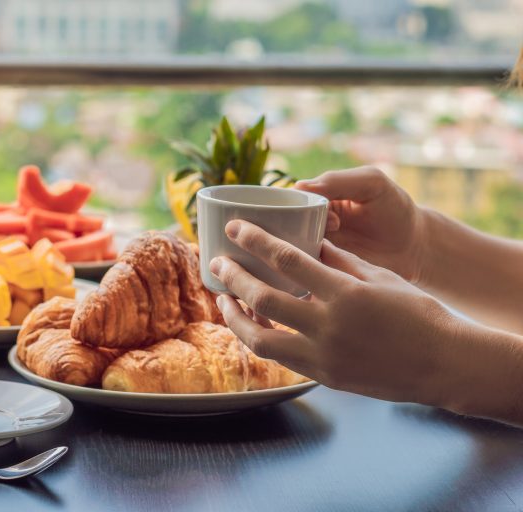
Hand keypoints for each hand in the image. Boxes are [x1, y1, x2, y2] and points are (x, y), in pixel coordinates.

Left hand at [210, 220, 459, 405]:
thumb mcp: (380, 277)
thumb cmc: (417, 313)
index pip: (287, 260)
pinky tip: (251, 325)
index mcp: (345, 293)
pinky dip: (261, 339)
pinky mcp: (325, 377)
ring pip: (261, 340)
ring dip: (235, 318)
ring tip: (223, 300)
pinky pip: (281, 358)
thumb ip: (339, 261)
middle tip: (217, 262)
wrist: (444, 364)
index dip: (256, 241)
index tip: (234, 228)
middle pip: (264, 298)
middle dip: (234, 277)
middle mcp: (329, 326)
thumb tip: (307, 245)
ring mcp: (324, 356)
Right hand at [295, 166, 424, 282]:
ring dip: (301, 249)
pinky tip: (325, 266)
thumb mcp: (371, 183)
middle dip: (298, 229)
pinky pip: (301, 268)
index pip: (288, 200)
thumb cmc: (395, 209)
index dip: (297, 207)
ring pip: (288, 247)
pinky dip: (305, 267)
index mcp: (316, 198)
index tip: (330, 216)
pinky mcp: (320, 269)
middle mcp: (308, 222)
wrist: (415, 248)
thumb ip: (338, 180)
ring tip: (334, 248)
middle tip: (336, 229)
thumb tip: (298, 186)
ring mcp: (313, 247)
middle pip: (282, 225)